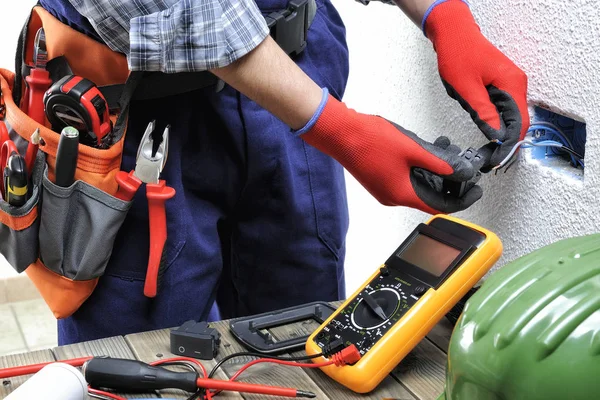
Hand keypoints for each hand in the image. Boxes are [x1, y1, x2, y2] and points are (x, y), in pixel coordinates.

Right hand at [296, 89, 482, 213]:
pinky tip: (427, 149)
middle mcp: (392, 196)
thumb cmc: (368, 140)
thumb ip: (440, 162)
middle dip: (449, 180)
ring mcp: (384, 187)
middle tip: (464, 165)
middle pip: (429, 195)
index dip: (461, 199)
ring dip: (435, 170)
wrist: (339, 132)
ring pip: (419, 183)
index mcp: (401, 194)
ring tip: (447, 151)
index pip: (439, 206)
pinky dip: (421, 166)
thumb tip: (461, 172)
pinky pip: (407, 177)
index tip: (475, 190)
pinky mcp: (380, 177)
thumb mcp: (412, 149)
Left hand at [423, 0, 528, 165]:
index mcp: (512, 84)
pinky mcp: (502, 85)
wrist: (454, 34)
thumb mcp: (467, 89)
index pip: (520, 124)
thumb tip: (496, 136)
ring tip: (488, 151)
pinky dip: (497, 123)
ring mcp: (510, 84)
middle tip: (490, 160)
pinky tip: (487, 132)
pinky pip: (504, 109)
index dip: (510, 145)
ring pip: (511, 117)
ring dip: (501, 133)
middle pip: (519, 122)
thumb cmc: (458, 55)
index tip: (497, 160)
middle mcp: (516, 84)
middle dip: (506, 143)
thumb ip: (483, 113)